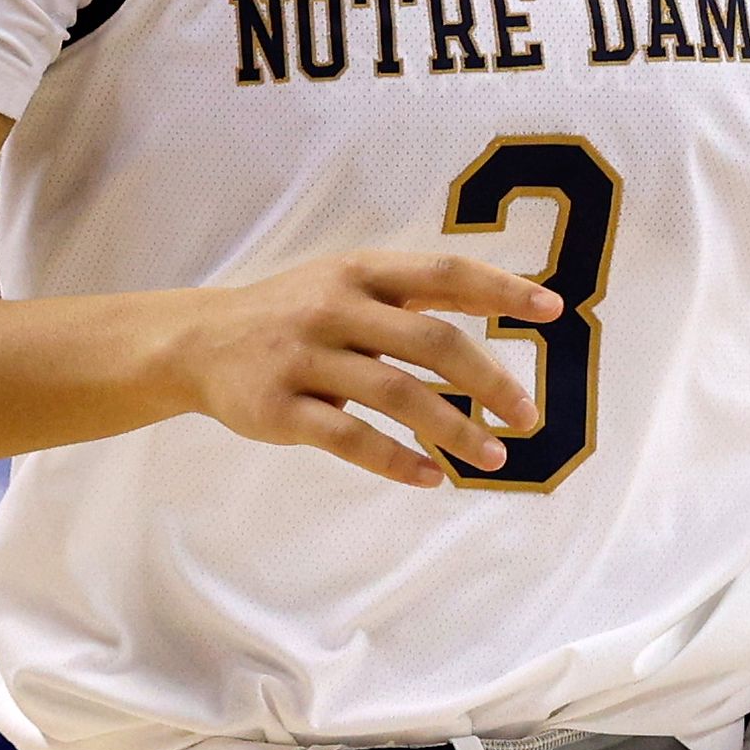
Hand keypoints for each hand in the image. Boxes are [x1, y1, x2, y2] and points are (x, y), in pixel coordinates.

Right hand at [170, 245, 556, 487]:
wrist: (197, 342)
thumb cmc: (291, 315)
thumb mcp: (344, 285)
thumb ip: (410, 297)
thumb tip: (500, 308)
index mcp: (360, 272)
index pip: (444, 274)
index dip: (501, 289)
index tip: (553, 309)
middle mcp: (335, 308)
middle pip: (431, 341)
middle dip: (488, 381)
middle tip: (528, 417)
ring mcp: (305, 357)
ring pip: (396, 394)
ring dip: (453, 429)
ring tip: (493, 458)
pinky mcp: (280, 407)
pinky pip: (349, 438)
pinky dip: (396, 460)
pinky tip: (430, 477)